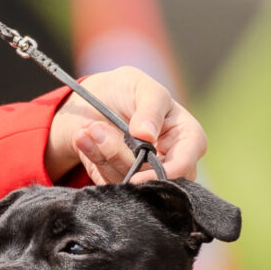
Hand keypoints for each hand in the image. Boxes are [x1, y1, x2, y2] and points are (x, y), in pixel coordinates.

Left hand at [45, 67, 206, 184]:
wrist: (93, 101)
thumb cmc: (127, 89)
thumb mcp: (140, 86)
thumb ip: (150, 107)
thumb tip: (148, 135)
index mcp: (186, 137)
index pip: (186, 164)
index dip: (167, 174)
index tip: (137, 176)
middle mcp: (170, 161)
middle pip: (155, 180)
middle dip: (120, 157)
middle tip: (95, 129)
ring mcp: (145, 174)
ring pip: (129, 183)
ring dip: (102, 154)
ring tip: (89, 127)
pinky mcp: (122, 181)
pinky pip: (109, 183)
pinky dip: (92, 158)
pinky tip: (84, 137)